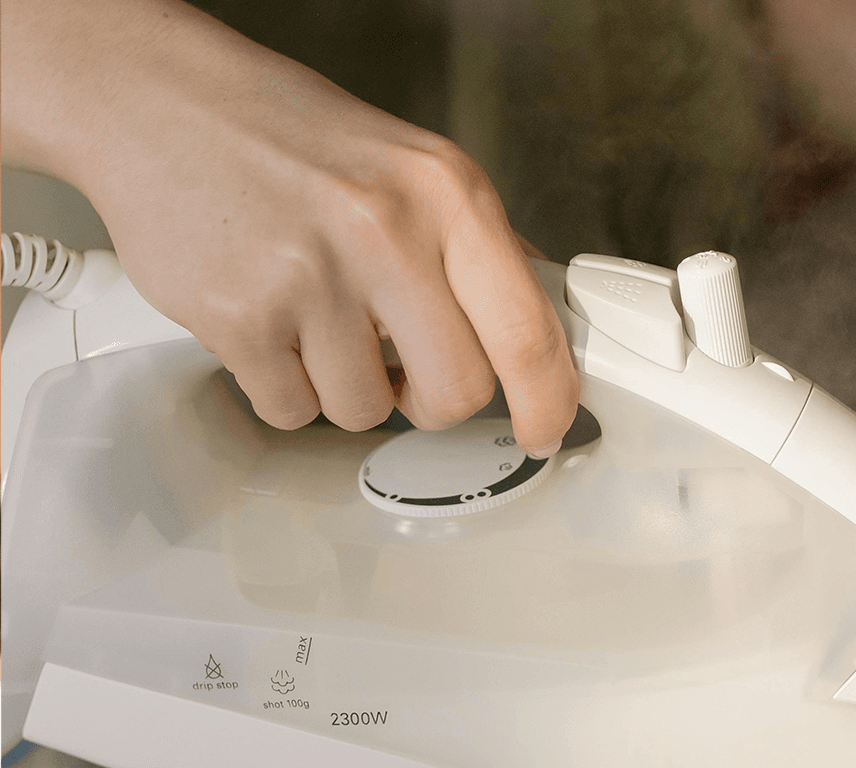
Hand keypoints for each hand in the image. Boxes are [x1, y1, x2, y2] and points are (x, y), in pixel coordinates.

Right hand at [1, 0, 577, 455]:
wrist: (162, 103)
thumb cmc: (292, 138)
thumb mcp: (414, 167)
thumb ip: (478, 246)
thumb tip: (537, 320)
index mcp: (447, 193)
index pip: (526, 330)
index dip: (546, 399)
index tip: (541, 427)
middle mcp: (386, 232)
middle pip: (456, 393)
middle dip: (429, 398)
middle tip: (402, 366)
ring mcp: (309, 277)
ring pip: (365, 412)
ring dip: (346, 386)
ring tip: (316, 317)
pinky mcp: (239, 319)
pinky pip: (292, 410)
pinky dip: (285, 386)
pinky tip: (272, 323)